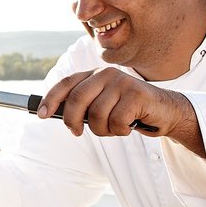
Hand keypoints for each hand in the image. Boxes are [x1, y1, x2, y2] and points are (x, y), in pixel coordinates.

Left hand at [38, 68, 203, 155]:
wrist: (164, 111)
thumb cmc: (128, 110)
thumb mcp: (102, 105)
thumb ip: (83, 106)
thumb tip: (54, 114)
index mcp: (94, 75)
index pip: (66, 84)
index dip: (51, 99)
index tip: (41, 114)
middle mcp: (106, 74)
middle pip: (77, 100)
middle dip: (72, 121)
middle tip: (76, 132)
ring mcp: (121, 82)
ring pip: (96, 115)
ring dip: (102, 130)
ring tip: (114, 128)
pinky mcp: (136, 94)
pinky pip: (116, 122)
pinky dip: (120, 130)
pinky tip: (129, 125)